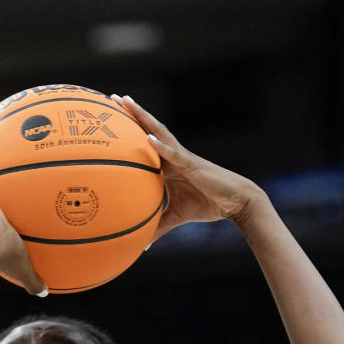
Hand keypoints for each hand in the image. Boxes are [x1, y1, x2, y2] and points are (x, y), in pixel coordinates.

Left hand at [111, 94, 264, 237]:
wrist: (234, 202)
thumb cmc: (207, 205)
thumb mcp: (176, 217)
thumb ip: (158, 227)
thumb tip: (142, 245)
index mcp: (167, 165)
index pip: (144, 143)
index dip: (129, 130)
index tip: (110, 119)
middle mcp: (172, 156)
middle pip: (149, 129)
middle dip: (132, 113)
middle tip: (112, 98)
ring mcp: (182, 157)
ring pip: (159, 132)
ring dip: (143, 118)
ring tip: (127, 102)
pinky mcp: (192, 164)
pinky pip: (174, 153)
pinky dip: (161, 146)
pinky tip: (148, 137)